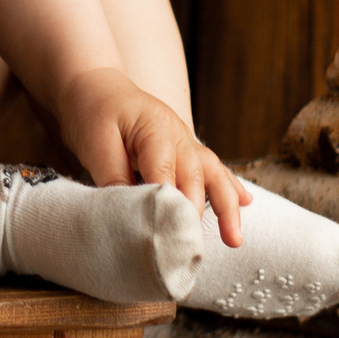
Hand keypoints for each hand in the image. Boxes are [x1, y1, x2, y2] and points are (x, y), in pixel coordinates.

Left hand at [51, 68, 249, 248]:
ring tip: (234, 239)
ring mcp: (185, 141)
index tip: (167, 240)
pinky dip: (228, 186)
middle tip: (191, 252)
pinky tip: (245, 202)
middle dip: (196, 217)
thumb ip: (113, 178)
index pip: (167, 175)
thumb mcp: (95, 144)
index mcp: (156, 129)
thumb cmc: (93, 112)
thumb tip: (127, 216)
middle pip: (196, 179)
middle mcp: (179, 135)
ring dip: (226, 206)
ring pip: (213, 174)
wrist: (94, 86)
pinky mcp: (183, 149)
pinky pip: (211, 168)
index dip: (168, 209)